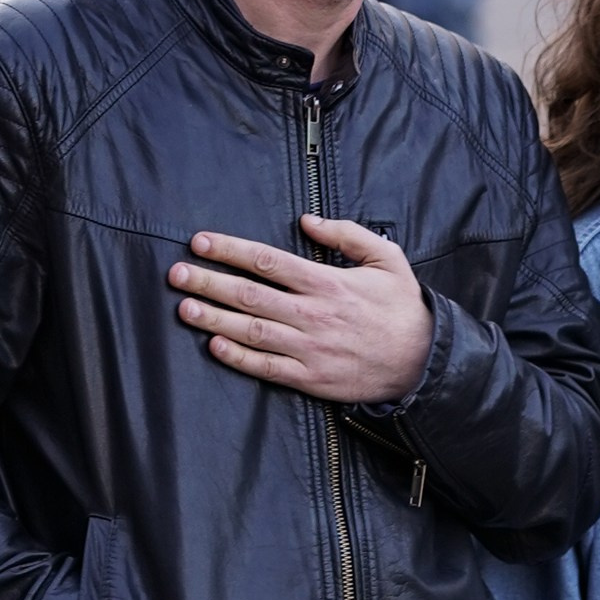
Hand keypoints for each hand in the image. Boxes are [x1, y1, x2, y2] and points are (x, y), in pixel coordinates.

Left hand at [168, 218, 433, 404]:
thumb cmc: (402, 308)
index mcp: (327, 282)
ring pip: (252, 331)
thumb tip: (307, 220)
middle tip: (176, 273)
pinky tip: (214, 345)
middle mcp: (313, 314)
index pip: (267, 261)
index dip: (230, 250)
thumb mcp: (386, 258)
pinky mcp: (310, 378)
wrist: (423, 363)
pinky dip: (238, 357)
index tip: (201, 242)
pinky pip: (267, 367)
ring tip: (184, 307)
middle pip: (250, 295)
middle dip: (209, 282)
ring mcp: (309, 349)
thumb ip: (347, 234)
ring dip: (214, 317)